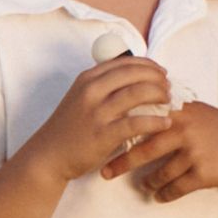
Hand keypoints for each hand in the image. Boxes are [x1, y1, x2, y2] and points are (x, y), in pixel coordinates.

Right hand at [20, 53, 175, 191]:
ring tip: (169, 102)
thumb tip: (136, 78)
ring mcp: (97, 112)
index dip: (148, 65)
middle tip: (169, 87)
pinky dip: (156, 121)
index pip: (125, 62)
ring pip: (138, 93)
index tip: (161, 72)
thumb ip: (103, 86)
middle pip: (135, 73)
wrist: (48, 155)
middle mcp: (92, 90)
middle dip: (158, 78)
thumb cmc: (69, 128)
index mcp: (87, 78)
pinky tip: (166, 123)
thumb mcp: (81, 97)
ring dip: (160, 95)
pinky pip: (137, 123)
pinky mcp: (104, 133)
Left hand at [109, 99, 217, 204]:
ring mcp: (194, 152)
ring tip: (143, 185)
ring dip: (149, 182)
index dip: (120, 132)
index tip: (100, 141)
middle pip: (145, 149)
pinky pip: (175, 188)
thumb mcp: (194, 110)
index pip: (142, 120)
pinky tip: (160, 195)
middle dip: (122, 163)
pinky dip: (165, 194)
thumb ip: (167, 108)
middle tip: (105, 172)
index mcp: (178, 112)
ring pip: (160, 173)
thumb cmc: (215, 127)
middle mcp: (184, 130)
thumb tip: (133, 105)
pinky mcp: (203, 173)